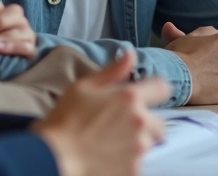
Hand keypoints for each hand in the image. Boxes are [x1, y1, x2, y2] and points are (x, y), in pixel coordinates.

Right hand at [32, 49, 168, 175]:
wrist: (55, 156)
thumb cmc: (65, 120)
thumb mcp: (84, 86)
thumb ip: (112, 70)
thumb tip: (130, 54)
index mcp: (130, 97)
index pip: (162, 88)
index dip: (155, 91)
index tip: (147, 97)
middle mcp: (140, 122)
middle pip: (158, 122)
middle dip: (144, 122)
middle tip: (120, 126)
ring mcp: (138, 148)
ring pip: (148, 143)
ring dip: (136, 142)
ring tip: (110, 143)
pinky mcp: (134, 169)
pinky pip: (138, 162)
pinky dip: (127, 160)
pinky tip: (107, 156)